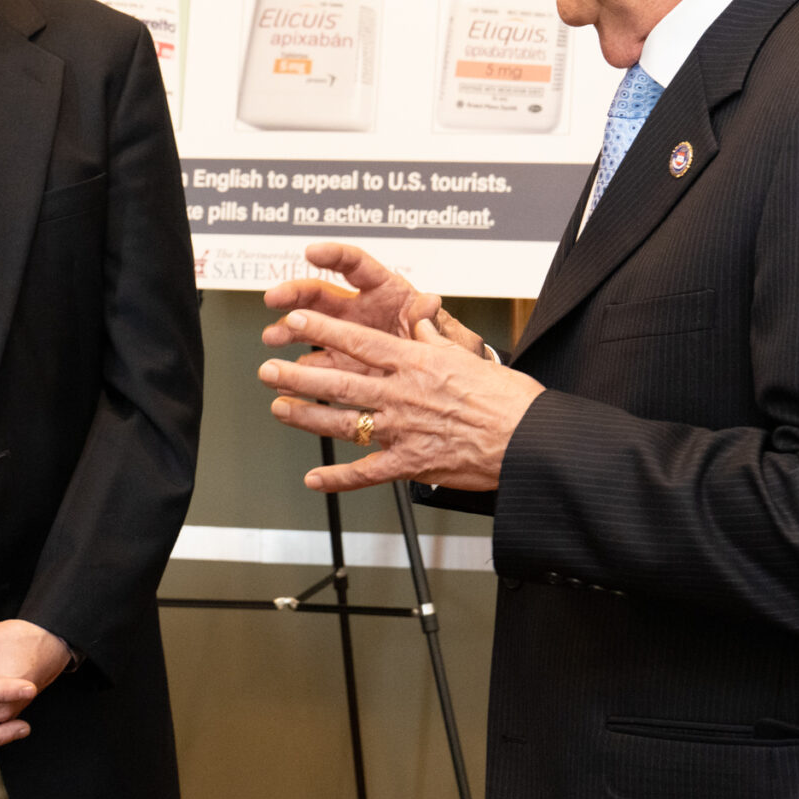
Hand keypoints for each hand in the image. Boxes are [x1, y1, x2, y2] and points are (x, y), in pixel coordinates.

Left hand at [259, 307, 544, 492]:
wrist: (531, 442)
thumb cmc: (509, 400)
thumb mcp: (469, 356)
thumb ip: (435, 339)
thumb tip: (418, 319)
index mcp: (417, 363)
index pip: (360, 342)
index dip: (323, 330)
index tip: (294, 319)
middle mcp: (403, 394)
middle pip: (340, 381)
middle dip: (298, 375)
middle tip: (268, 368)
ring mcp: (403, 431)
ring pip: (343, 422)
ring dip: (306, 417)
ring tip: (278, 409)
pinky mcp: (410, 464)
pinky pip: (366, 473)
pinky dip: (338, 478)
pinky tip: (314, 479)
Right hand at [262, 243, 449, 375]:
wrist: (442, 385)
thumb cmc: (442, 348)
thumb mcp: (443, 332)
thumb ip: (432, 320)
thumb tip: (430, 303)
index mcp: (384, 290)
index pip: (356, 264)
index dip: (334, 256)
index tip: (311, 252)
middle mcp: (359, 309)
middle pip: (321, 292)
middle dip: (294, 293)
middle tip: (274, 298)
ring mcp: (345, 337)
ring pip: (309, 327)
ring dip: (287, 330)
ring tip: (272, 338)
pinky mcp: (341, 365)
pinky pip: (314, 364)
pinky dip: (297, 370)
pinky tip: (285, 374)